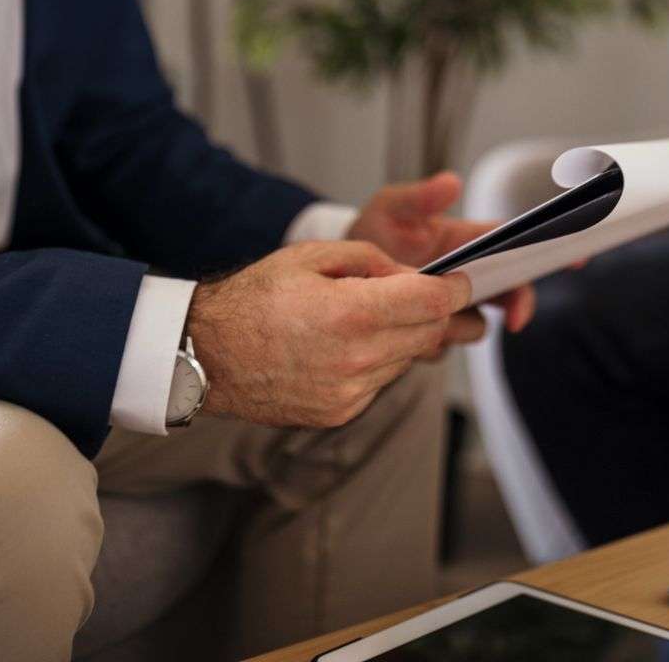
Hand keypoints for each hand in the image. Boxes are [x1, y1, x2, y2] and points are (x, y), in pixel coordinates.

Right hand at [186, 240, 473, 428]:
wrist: (205, 354)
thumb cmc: (255, 298)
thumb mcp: (312, 255)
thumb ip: (371, 261)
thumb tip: (412, 276)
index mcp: (352, 313)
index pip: (432, 302)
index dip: (456, 288)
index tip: (462, 280)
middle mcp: (356, 360)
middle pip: (428, 333)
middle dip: (436, 310)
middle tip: (429, 292)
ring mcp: (349, 393)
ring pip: (408, 359)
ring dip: (406, 335)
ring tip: (374, 315)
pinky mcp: (340, 413)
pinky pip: (381, 381)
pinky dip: (379, 359)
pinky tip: (351, 343)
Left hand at [350, 171, 534, 332]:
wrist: (337, 278)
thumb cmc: (369, 234)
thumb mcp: (388, 209)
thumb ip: (419, 196)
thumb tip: (451, 182)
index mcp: (466, 239)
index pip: (514, 242)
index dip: (546, 249)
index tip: (574, 258)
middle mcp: (468, 275)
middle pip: (511, 289)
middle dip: (518, 302)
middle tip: (514, 316)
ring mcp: (453, 307)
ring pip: (478, 325)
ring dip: (461, 325)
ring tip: (431, 317)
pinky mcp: (434, 334)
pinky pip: (445, 346)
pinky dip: (431, 342)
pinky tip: (406, 330)